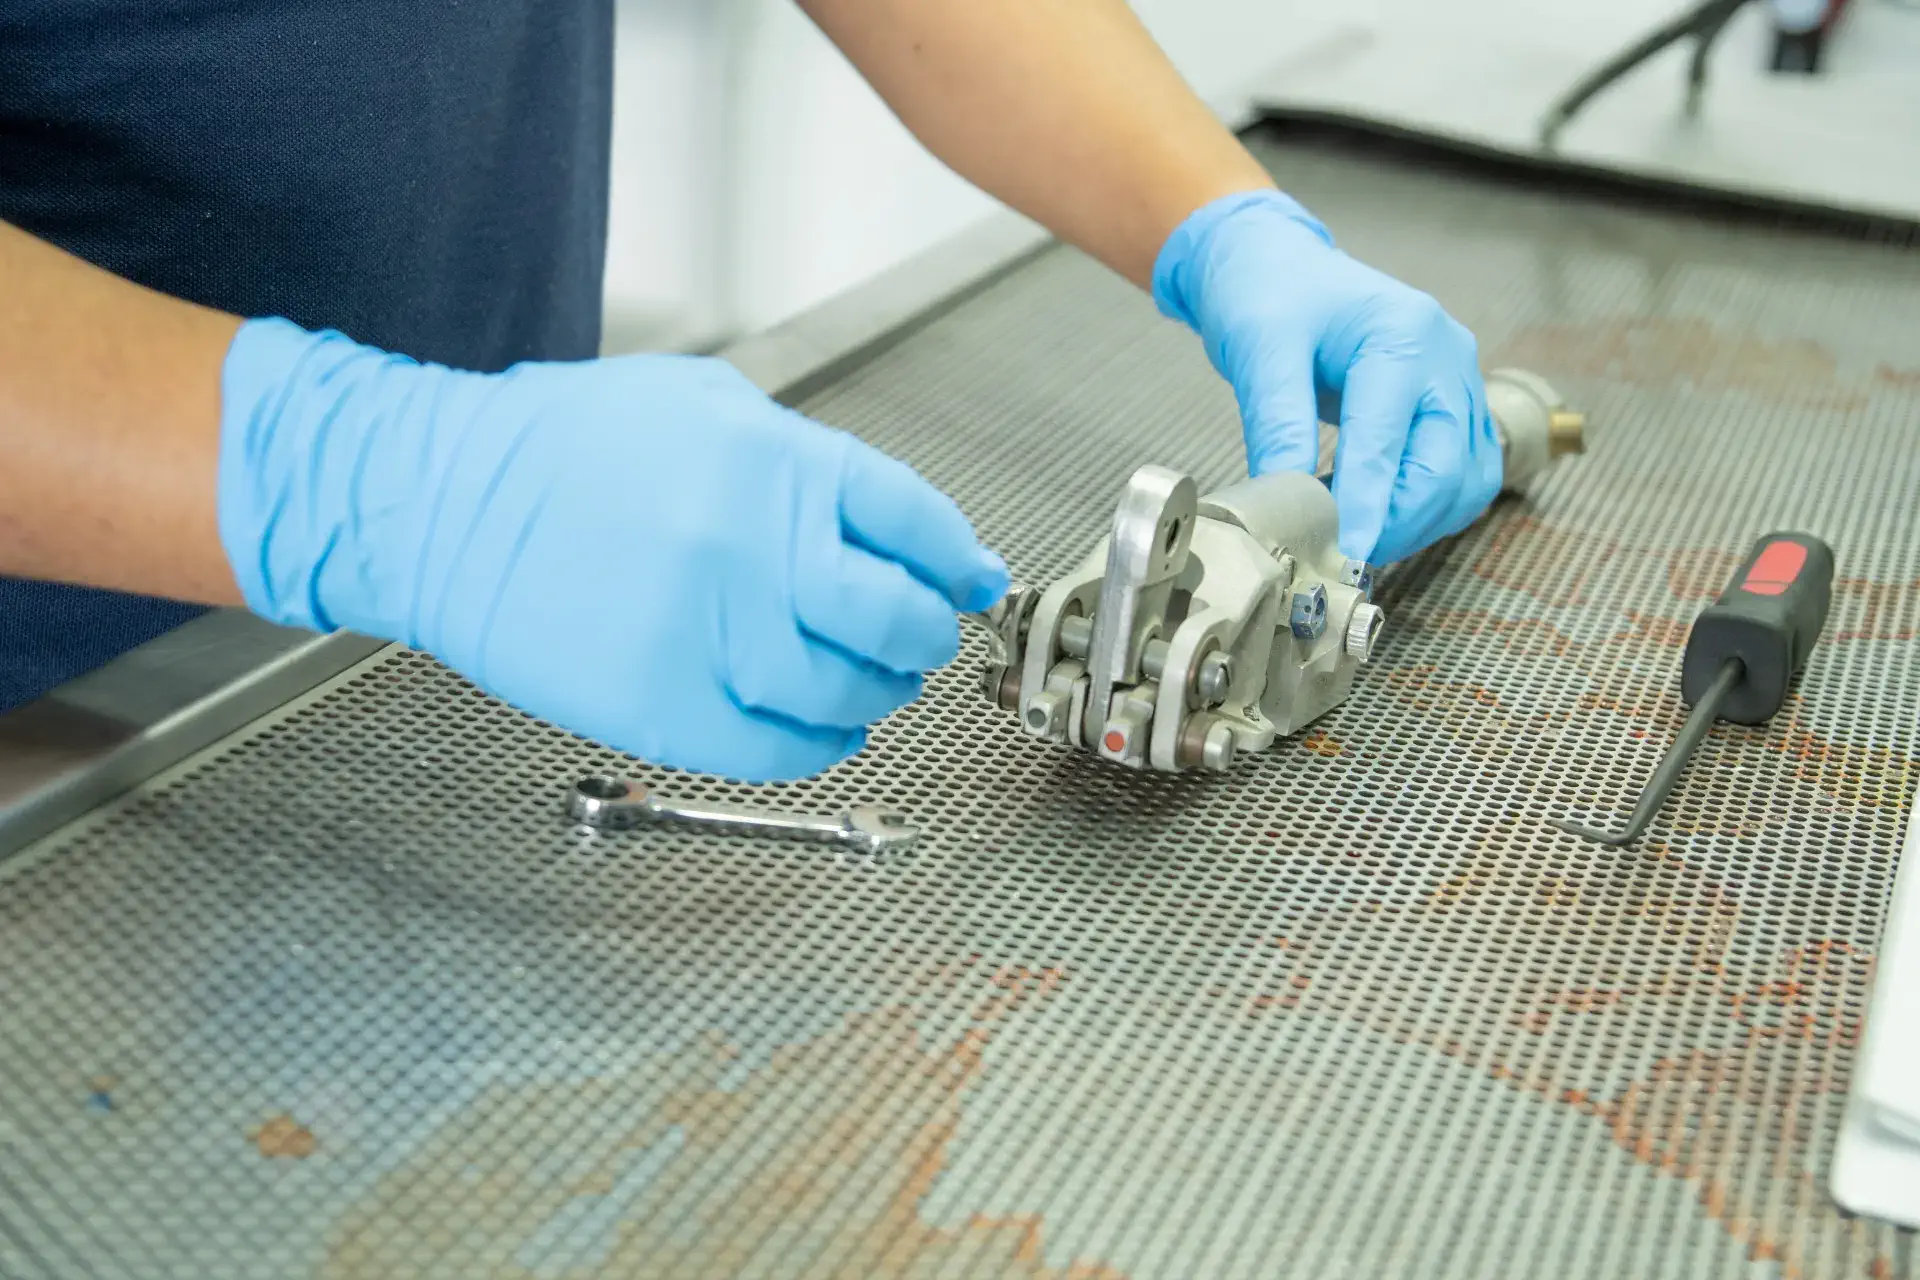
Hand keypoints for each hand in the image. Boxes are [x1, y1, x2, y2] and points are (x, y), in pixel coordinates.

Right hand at [217, 319, 1007, 781]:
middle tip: (919, 638)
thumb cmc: (564, 450)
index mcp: (770, 462)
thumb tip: (898, 527)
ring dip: (875, 695)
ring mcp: (704, 632)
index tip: (967, 579)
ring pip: (843, 692)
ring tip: (869, 685)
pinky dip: (818, 746)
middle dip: (923, 634)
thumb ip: (804, 462)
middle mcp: (748, 547)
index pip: (913, 521)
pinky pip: (775, 749)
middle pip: (892, 617)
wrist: (438, 503)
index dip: (954, 559)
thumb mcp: (702, 405)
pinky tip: (823, 730)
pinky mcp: (658, 704)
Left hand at [1152, 190, 1501, 565]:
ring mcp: (1460, 382)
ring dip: (1417, 523)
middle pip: (1446, 470)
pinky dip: (1428, 508)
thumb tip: (1284, 503)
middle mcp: (1447, 358)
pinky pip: (1463, 475)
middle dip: (1395, 523)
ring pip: (1466, 483)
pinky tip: (1377, 514)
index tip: (1342, 555)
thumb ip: (1277, 426)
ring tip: (1353, 534)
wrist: (1280, 265)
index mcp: (1404, 334)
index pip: (1389, 442)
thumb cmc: (1269, 294)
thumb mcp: (1259, 350)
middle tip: (1339, 553)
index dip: (1366, 508)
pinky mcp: (1455, 406)